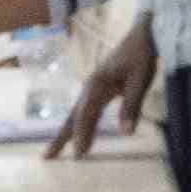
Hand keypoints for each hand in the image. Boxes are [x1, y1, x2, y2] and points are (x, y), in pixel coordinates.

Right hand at [53, 26, 157, 160]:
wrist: (142, 34)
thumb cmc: (142, 56)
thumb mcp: (141, 80)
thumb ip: (132, 106)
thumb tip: (126, 133)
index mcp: (98, 83)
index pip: (86, 114)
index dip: (82, 134)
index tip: (80, 153)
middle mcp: (90, 86)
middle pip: (73, 115)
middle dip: (62, 136)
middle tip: (48, 157)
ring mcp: (92, 87)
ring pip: (76, 113)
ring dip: (66, 132)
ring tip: (54, 150)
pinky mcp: (98, 88)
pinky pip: (85, 109)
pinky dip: (78, 123)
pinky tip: (77, 133)